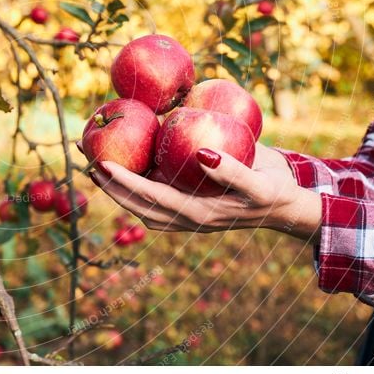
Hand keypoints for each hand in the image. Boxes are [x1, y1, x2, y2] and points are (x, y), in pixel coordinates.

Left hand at [87, 144, 321, 241]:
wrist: (286, 206)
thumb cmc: (274, 191)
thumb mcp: (259, 183)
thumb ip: (233, 172)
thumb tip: (203, 154)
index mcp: (198, 214)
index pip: (152, 199)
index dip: (125, 183)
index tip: (102, 164)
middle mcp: (185, 219)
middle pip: (137, 205)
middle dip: (109, 186)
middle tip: (86, 161)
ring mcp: (185, 217)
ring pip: (141, 205)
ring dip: (116, 188)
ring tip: (96, 166)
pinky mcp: (187, 208)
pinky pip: (153, 199)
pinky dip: (134, 186)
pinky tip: (126, 167)